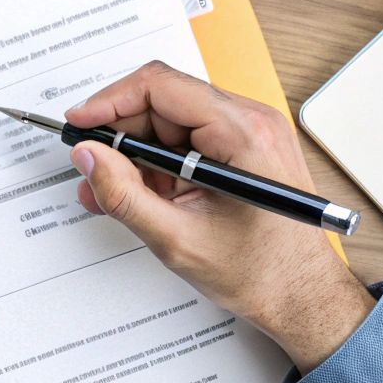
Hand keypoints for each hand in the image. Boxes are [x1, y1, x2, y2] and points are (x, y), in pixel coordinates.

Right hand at [67, 62, 375, 371]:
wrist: (303, 296)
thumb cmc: (263, 273)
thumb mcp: (177, 239)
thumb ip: (123, 194)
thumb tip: (88, 157)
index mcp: (243, 134)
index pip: (161, 86)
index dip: (110, 102)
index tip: (80, 123)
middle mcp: (251, 122)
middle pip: (163, 101)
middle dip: (119, 133)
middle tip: (89, 165)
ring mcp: (250, 133)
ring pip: (171, 122)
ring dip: (135, 152)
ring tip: (108, 190)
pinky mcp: (243, 149)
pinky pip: (188, 140)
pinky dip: (157, 163)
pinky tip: (139, 192)